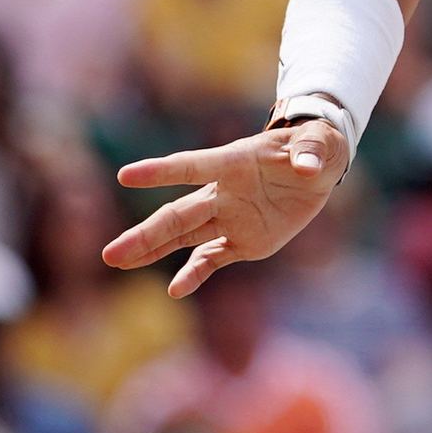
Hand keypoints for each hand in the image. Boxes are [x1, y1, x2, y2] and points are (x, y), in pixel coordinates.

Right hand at [102, 121, 348, 296]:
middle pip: (178, 214)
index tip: (126, 176)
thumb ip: (311, 152)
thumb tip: (306, 167)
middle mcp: (223, 192)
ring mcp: (229, 218)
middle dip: (146, 234)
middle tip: (109, 253)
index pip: (193, 166)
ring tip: (118, 262)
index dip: (162, 171)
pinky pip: (213, 259)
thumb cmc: (314, 145)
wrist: (318, 166)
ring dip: (152, 251)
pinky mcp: (242, 240)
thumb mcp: (321, 141)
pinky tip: (175, 291)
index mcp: (234, 162)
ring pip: (184, 237)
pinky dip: (196, 274)